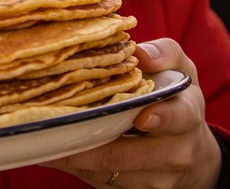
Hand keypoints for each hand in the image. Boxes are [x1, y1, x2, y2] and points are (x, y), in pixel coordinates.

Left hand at [40, 38, 221, 187]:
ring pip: (104, 170)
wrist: (190, 152)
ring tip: (39, 136)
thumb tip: (141, 52)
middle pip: (124, 154)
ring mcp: (151, 178)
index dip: (161, 118)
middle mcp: (172, 153)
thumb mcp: (179, 69)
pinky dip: (72, 164)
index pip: (177, 118)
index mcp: (185, 115)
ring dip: (71, 155)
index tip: (141, 118)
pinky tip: (48, 148)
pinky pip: (95, 179)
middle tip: (53, 127)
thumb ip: (164, 53)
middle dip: (87, 143)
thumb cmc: (176, 99)